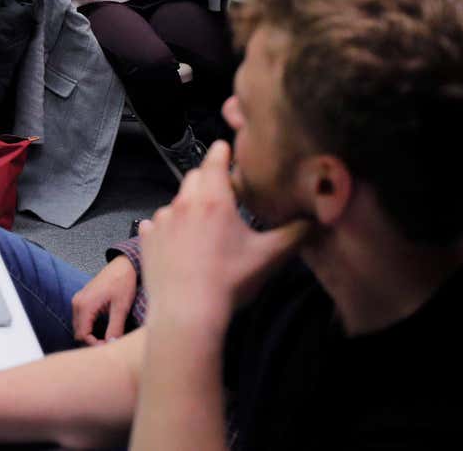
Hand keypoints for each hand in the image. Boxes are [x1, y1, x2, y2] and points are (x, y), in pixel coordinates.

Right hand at [71, 254, 138, 343]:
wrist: (123, 265)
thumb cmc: (122, 282)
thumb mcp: (121, 307)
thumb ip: (115, 328)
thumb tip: (112, 345)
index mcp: (84, 305)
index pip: (82, 335)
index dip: (95, 345)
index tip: (110, 346)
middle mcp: (77, 303)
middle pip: (78, 333)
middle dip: (92, 342)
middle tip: (110, 344)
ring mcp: (78, 300)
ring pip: (79, 327)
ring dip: (91, 335)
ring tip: (109, 338)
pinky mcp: (83, 299)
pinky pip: (82, 319)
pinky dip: (90, 327)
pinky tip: (104, 329)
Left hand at [138, 141, 309, 328]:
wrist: (187, 312)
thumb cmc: (230, 282)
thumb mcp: (270, 256)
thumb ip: (296, 234)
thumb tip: (316, 219)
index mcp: (213, 201)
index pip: (214, 161)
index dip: (221, 152)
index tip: (225, 148)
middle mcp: (183, 204)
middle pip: (194, 178)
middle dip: (208, 178)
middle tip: (224, 193)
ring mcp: (160, 221)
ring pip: (176, 202)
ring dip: (189, 206)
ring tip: (204, 227)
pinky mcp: (146, 239)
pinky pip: (157, 224)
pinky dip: (169, 227)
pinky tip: (179, 242)